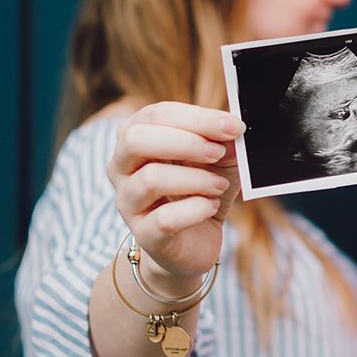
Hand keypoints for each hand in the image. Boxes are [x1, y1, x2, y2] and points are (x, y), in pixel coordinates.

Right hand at [107, 102, 245, 287]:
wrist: (195, 241)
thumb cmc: (202, 190)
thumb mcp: (220, 160)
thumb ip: (225, 142)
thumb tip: (234, 127)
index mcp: (137, 138)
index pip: (157, 115)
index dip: (198, 118)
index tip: (233, 126)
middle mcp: (122, 167)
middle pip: (136, 139)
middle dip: (186, 142)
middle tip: (218, 153)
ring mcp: (128, 202)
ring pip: (150, 179)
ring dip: (195, 179)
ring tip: (219, 186)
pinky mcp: (144, 234)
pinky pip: (164, 219)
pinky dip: (196, 210)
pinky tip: (211, 207)